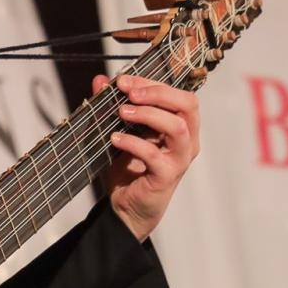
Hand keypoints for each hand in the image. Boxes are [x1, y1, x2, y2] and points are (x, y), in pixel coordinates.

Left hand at [94, 73, 201, 240]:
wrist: (125, 207)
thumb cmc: (128, 168)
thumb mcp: (118, 131)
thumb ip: (111, 105)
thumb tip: (99, 80)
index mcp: (181, 125)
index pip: (179, 94)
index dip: (154, 83)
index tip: (124, 80)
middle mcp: (187, 140)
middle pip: (188, 105)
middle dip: (157, 93)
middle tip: (129, 92)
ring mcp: (179, 159)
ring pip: (177, 127)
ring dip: (149, 114)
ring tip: (121, 112)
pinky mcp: (166, 177)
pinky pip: (154, 155)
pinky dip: (133, 143)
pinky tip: (114, 139)